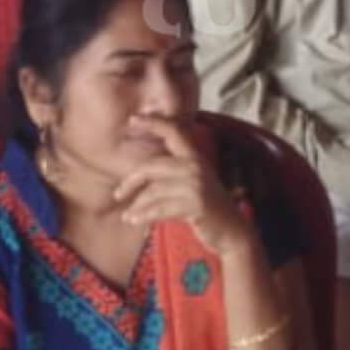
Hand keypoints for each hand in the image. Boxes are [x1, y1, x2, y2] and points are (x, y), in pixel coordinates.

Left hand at [114, 115, 250, 253]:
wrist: (231, 230)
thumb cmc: (207, 207)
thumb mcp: (193, 183)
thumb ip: (173, 173)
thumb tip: (140, 172)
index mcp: (194, 157)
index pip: (173, 131)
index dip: (153, 123)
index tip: (132, 119)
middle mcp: (195, 166)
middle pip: (152, 166)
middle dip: (131, 181)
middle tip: (118, 194)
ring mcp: (196, 184)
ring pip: (153, 191)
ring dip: (137, 206)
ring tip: (127, 216)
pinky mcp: (196, 204)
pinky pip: (160, 209)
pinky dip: (144, 216)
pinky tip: (136, 222)